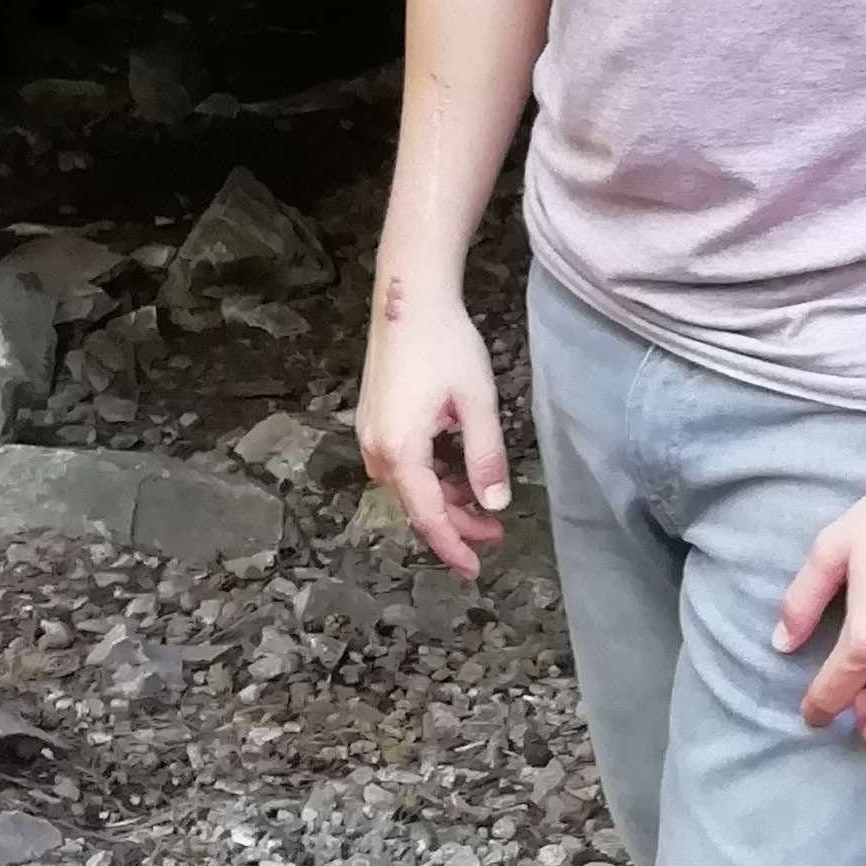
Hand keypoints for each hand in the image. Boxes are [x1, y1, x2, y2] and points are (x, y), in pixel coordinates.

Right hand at [357, 262, 511, 578]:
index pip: (428, 517)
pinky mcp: (374, 420)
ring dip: (444, 501)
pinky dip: (430, 479)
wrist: (409, 297)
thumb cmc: (446, 344)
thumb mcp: (477, 403)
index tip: (476, 568)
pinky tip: (457, 475)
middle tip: (494, 534)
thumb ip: (486, 458)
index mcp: (401, 451)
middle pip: (416, 506)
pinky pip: (402, 466)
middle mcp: (376, 449)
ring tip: (482, 506)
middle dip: (455, 525)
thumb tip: (495, 505)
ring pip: (409, 487)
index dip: (453, 546)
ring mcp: (370, 434)